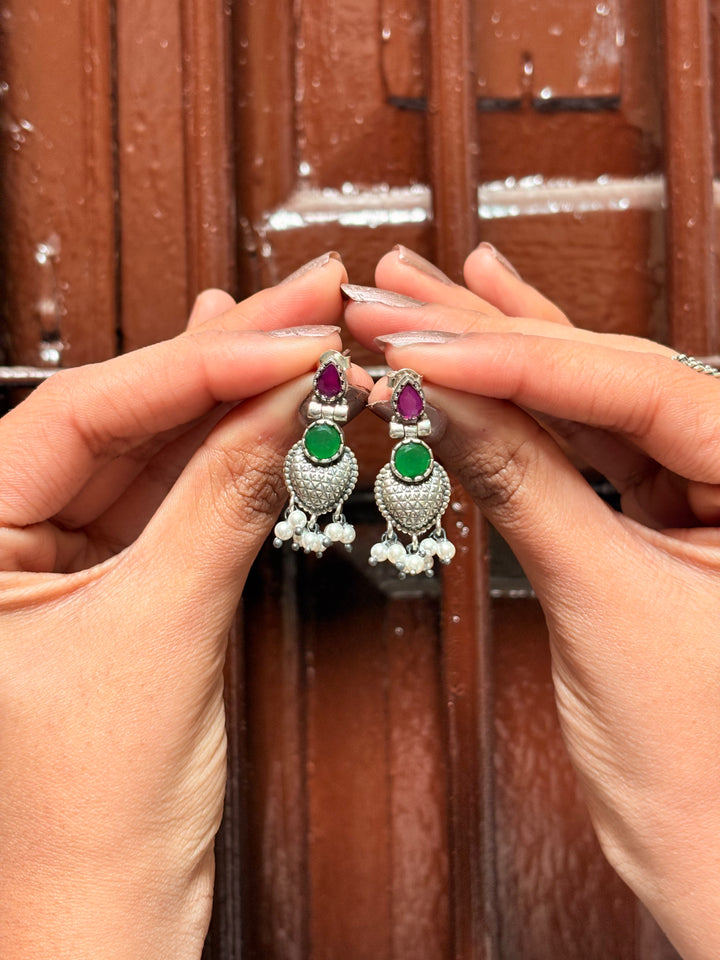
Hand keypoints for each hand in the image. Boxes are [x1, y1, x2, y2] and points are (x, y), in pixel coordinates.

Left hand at [0, 253, 369, 958]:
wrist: (105, 919)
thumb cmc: (86, 820)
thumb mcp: (162, 634)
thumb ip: (223, 505)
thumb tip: (292, 409)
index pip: (82, 412)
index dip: (196, 365)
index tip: (287, 338)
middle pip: (124, 416)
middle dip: (224, 359)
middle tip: (309, 304)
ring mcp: (60, 553)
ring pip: (155, 449)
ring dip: (233, 394)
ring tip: (300, 331)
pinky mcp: (116, 579)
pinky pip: (175, 495)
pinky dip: (227, 451)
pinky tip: (259, 396)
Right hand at [344, 244, 719, 959]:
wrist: (705, 840)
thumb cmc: (695, 758)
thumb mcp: (600, 601)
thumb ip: (520, 485)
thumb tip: (437, 403)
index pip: (635, 384)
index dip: (515, 360)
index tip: (421, 345)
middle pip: (603, 374)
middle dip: (489, 337)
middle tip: (394, 301)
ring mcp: (701, 479)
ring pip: (585, 394)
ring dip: (493, 348)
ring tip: (417, 296)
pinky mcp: (658, 503)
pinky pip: (582, 434)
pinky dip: (522, 395)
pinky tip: (487, 329)